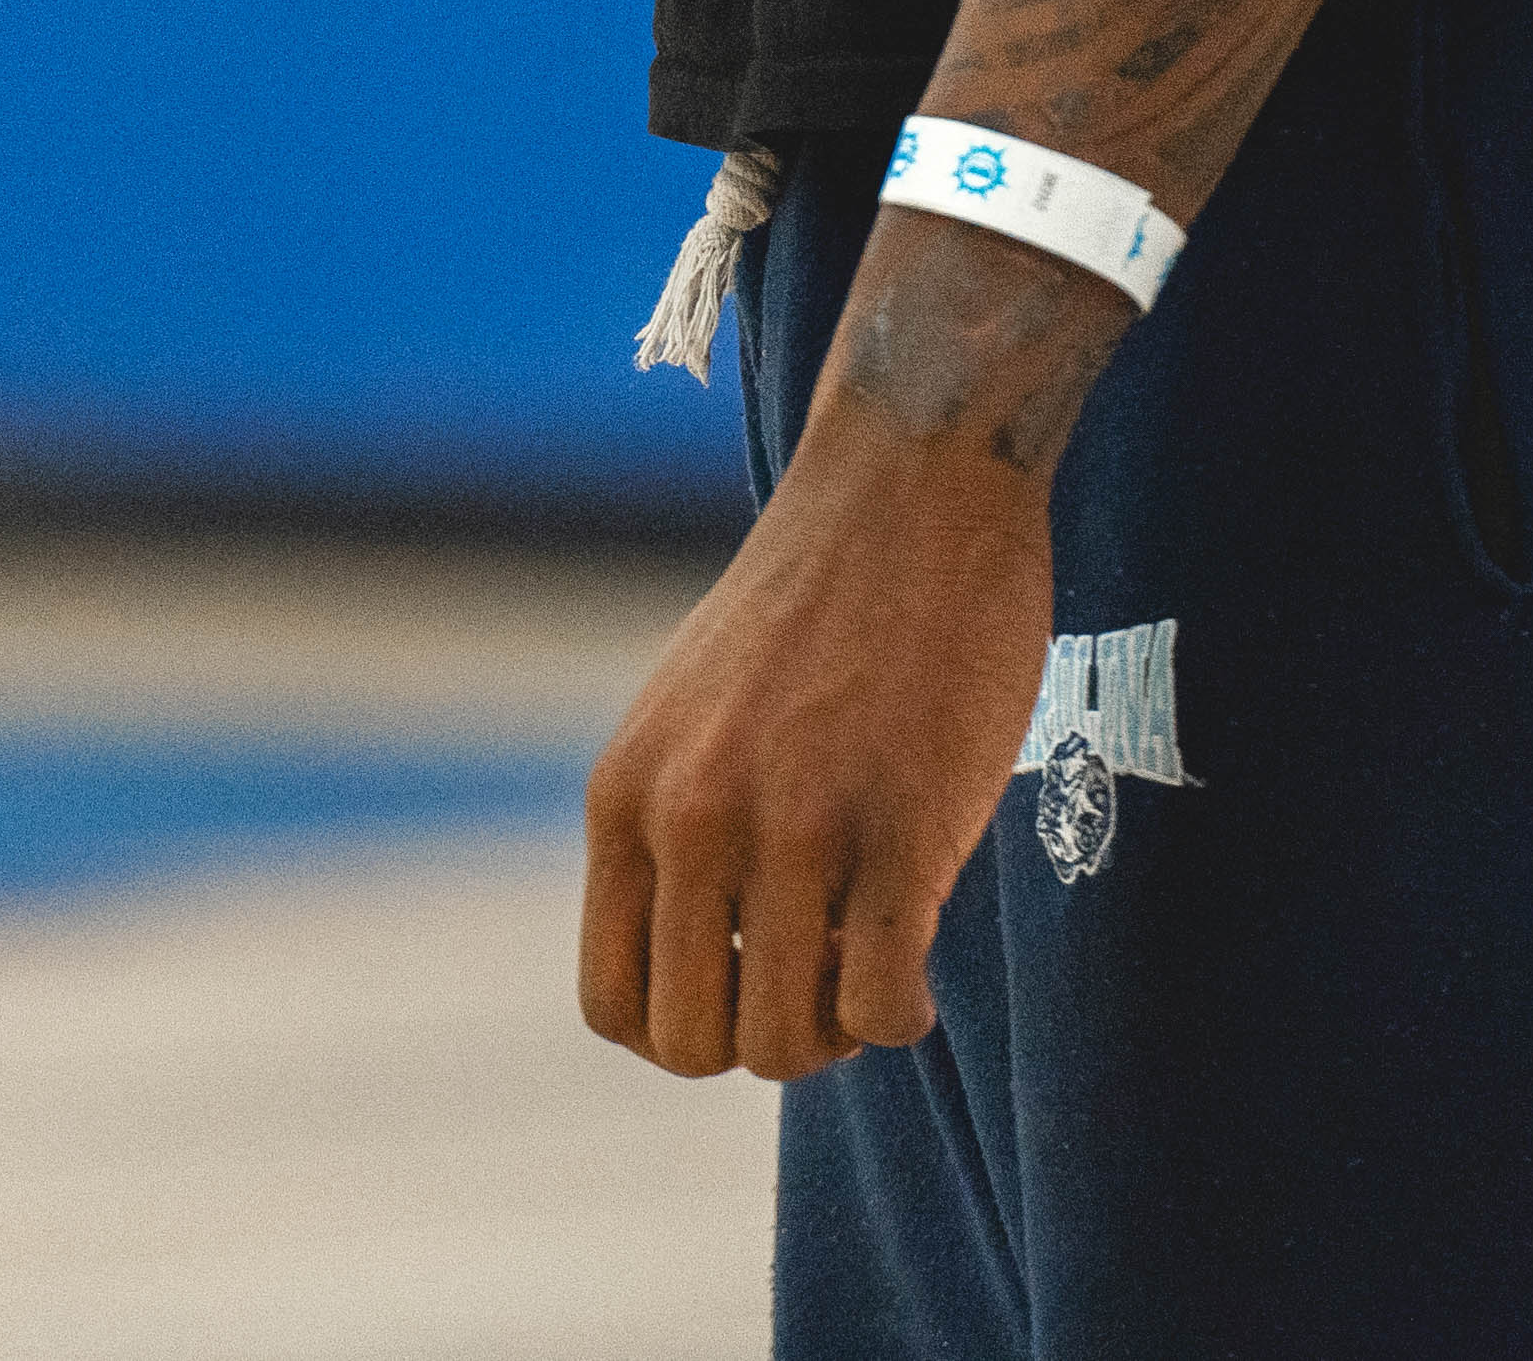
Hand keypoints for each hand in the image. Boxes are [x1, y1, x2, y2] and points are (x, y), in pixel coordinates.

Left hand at [579, 402, 1055, 1079]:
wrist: (911, 488)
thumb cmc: (817, 607)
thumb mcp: (691, 717)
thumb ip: (672, 829)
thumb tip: (704, 966)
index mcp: (624, 797)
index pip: (613, 1007)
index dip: (684, 1026)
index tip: (745, 976)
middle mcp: (690, 819)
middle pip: (697, 1044)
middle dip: (765, 1033)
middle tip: (821, 969)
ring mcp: (793, 828)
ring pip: (787, 1044)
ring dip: (839, 1028)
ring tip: (874, 954)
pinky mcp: (899, 829)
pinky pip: (883, 1007)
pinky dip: (903, 1011)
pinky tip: (919, 952)